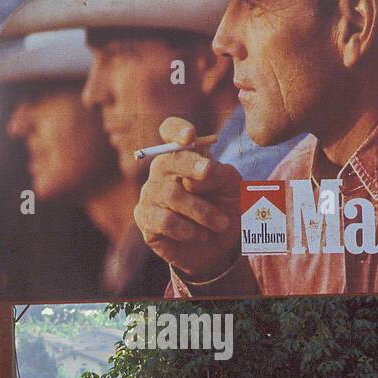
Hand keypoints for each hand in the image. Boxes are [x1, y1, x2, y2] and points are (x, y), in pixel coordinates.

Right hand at [134, 117, 242, 280]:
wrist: (219, 247)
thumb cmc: (225, 209)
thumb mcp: (232, 188)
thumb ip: (219, 174)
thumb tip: (198, 174)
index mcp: (184, 155)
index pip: (170, 131)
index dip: (176, 130)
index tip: (190, 137)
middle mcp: (162, 172)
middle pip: (166, 160)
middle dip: (190, 166)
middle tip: (208, 173)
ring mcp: (150, 195)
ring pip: (171, 195)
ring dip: (202, 211)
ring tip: (220, 224)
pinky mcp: (145, 219)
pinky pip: (164, 220)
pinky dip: (188, 229)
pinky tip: (200, 235)